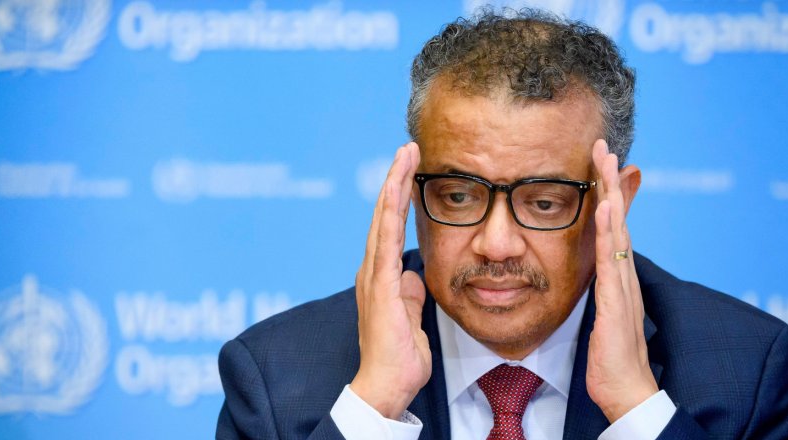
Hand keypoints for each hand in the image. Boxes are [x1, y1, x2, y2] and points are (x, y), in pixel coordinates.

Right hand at [350, 142, 430, 419]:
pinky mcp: (379, 286)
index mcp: (381, 277)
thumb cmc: (399, 357)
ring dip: (394, 186)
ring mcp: (373, 276)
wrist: (386, 385)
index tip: (412, 169)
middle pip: (384, 215)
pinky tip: (396, 189)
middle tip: (409, 148)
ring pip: (382, 220)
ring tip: (405, 155)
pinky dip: (390, 212)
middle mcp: (373, 271)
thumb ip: (411, 293)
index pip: (391, 227)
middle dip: (396, 179)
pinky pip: (385, 241)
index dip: (399, 197)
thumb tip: (414, 275)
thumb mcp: (412, 316)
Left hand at [586, 140, 657, 422]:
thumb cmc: (610, 355)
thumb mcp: (601, 311)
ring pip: (616, 231)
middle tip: (603, 146)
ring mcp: (623, 285)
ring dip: (610, 195)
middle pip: (617, 218)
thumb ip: (599, 289)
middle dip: (610, 181)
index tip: (598, 163)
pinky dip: (608, 232)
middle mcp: (624, 274)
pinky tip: (605, 208)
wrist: (625, 389)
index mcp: (618, 275)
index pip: (611, 225)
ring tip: (605, 162)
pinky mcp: (616, 302)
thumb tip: (593, 270)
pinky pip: (611, 260)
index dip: (606, 193)